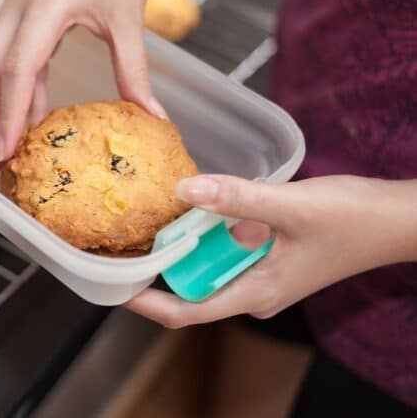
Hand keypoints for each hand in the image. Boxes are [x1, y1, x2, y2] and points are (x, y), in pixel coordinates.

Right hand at [0, 0, 166, 174]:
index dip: (8, 115)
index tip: (6, 153)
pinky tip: (23, 118)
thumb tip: (151, 119)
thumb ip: (134, 72)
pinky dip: (12, 89)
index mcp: (46, 5)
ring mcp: (14, 5)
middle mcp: (19, 4)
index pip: (17, 70)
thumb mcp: (128, 19)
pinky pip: (7, 55)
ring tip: (1, 149)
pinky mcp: (19, 8)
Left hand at [126, 174, 416, 327]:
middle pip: (191, 286)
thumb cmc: (354, 219)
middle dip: (160, 265)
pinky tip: (194, 206)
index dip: (146, 303)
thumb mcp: (291, 206)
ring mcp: (260, 275)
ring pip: (208, 264)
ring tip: (151, 216)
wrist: (397, 219)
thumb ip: (237, 198)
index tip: (114, 284)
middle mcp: (253, 292)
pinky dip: (208, 232)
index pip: (186, 312)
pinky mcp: (267, 256)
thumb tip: (184, 190)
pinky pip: (226, 249)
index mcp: (256, 294)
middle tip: (126, 236)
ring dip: (184, 245)